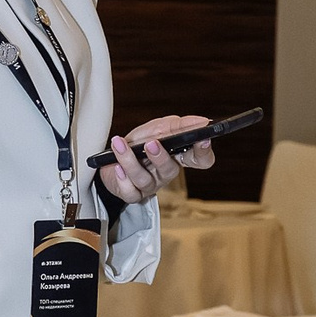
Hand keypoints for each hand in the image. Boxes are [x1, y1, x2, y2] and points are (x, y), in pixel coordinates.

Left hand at [100, 114, 214, 205]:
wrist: (111, 161)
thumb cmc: (139, 145)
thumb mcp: (157, 128)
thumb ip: (178, 125)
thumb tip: (202, 121)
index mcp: (177, 157)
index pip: (200, 160)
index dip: (203, 152)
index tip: (202, 139)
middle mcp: (166, 173)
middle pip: (170, 170)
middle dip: (160, 157)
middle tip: (151, 143)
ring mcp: (150, 185)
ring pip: (144, 179)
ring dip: (130, 161)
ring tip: (120, 145)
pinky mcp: (133, 194)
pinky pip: (130, 191)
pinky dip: (122, 179)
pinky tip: (117, 167)